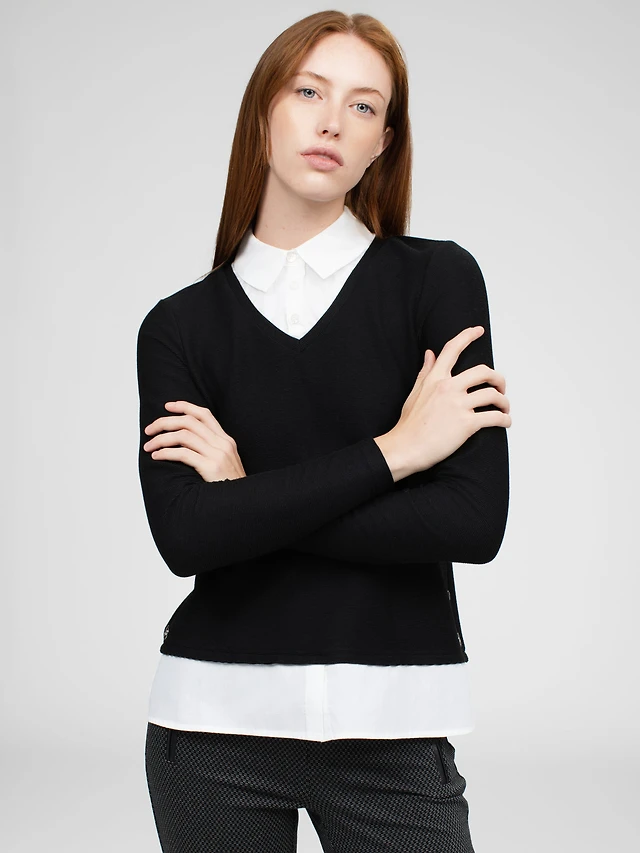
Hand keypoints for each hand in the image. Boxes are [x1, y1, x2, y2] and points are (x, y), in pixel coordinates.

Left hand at [142, 401, 245, 481]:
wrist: (242, 502)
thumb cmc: (230, 486)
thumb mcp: (226, 462)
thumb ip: (212, 450)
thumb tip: (187, 442)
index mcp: (226, 440)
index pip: (204, 414)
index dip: (184, 406)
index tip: (167, 406)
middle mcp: (222, 444)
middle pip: (189, 422)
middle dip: (164, 422)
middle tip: (149, 430)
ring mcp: (218, 455)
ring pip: (183, 435)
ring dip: (161, 439)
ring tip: (149, 446)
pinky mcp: (211, 468)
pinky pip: (183, 454)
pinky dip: (166, 453)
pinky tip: (157, 456)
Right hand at [376, 326, 510, 479]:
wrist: (405, 448)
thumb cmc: (408, 426)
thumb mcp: (414, 393)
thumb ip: (425, 372)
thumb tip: (430, 354)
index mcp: (435, 379)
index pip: (452, 350)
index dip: (467, 336)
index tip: (478, 330)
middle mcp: (448, 388)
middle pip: (483, 371)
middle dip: (498, 379)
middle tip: (501, 387)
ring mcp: (458, 405)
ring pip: (492, 395)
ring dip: (504, 402)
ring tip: (504, 408)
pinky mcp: (466, 424)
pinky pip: (494, 417)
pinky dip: (504, 419)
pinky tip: (505, 422)